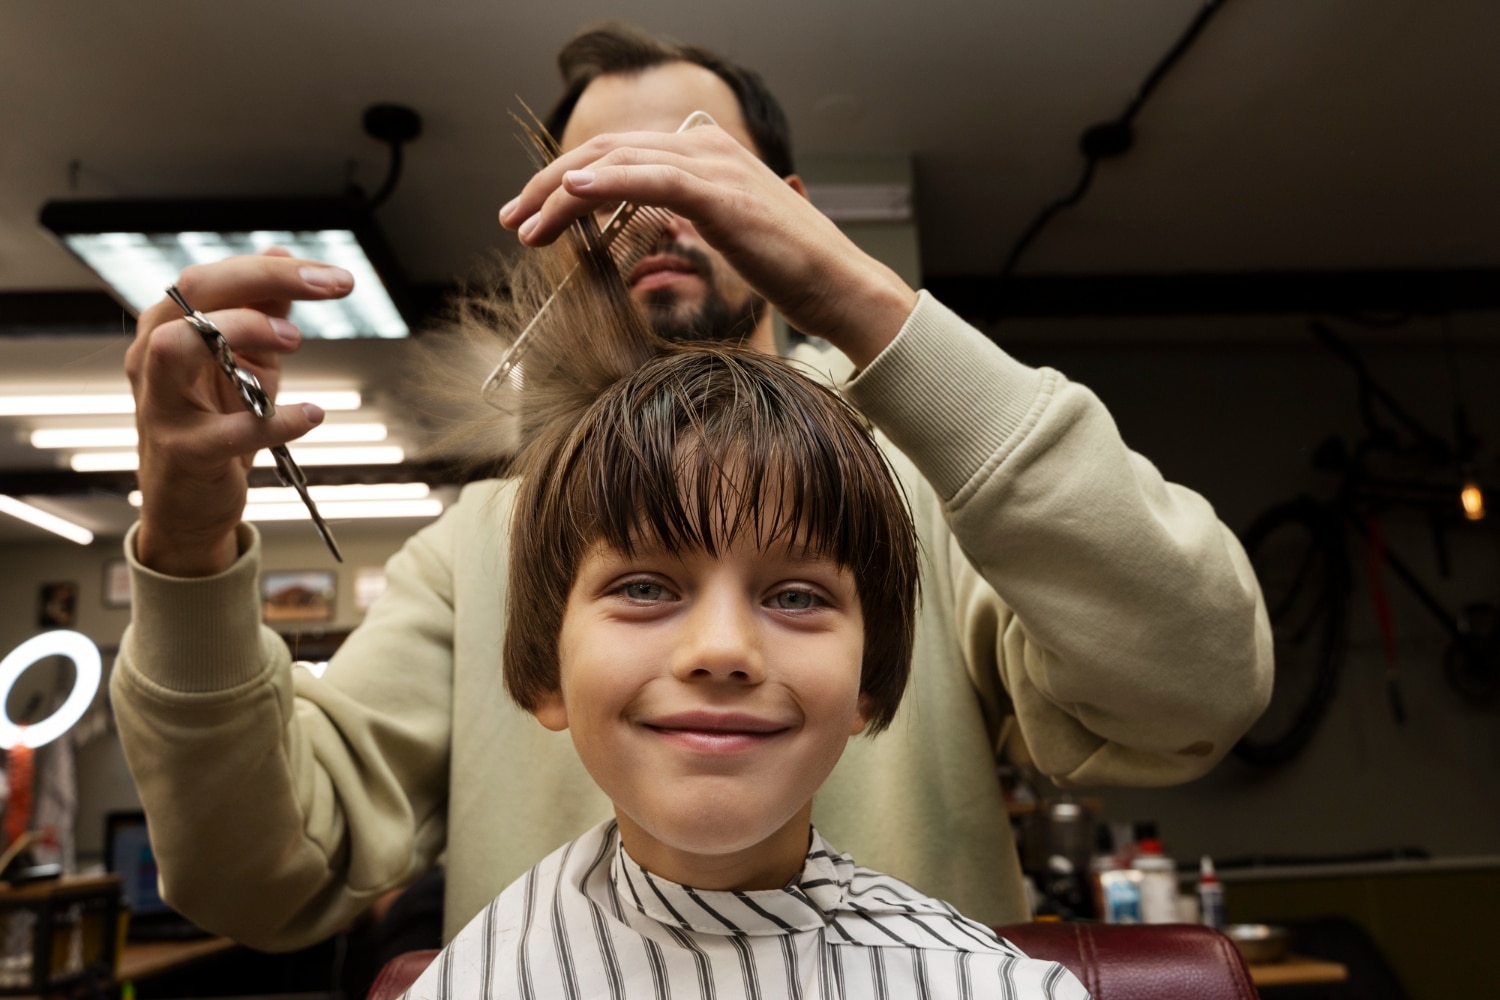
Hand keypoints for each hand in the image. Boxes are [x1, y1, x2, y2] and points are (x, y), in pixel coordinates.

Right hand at [125, 249, 353, 576]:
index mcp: (168, 327)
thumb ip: (262, 309)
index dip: (274, 268)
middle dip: (263, 281)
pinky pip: (227, 431)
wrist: (191, 501)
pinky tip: (312, 414)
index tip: (335, 276)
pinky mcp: (183, 451)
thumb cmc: (217, 422)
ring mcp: (161, 404)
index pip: (213, 277)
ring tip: (293, 340)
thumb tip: (279, 252)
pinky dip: (276, 420)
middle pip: (192, 294)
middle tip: (327, 289)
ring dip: (241, 331)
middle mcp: (152, 357)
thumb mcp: (246, 361)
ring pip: (177, 347)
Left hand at [498, 125, 917, 366]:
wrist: (839, 285)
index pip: (620, 154)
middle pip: (607, 151)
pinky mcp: (717, 192)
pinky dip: (604, 182)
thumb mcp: (732, 236)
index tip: (535, 213)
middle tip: (513, 216)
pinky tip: (571, 194)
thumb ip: (695, 219)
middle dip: (549, 184)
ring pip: (616, 162)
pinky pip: (648, 178)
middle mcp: (706, 148)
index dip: (568, 180)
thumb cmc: (792, 270)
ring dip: (560, 192)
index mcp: (707, 154)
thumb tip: (665, 227)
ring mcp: (713, 165)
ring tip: (526, 222)